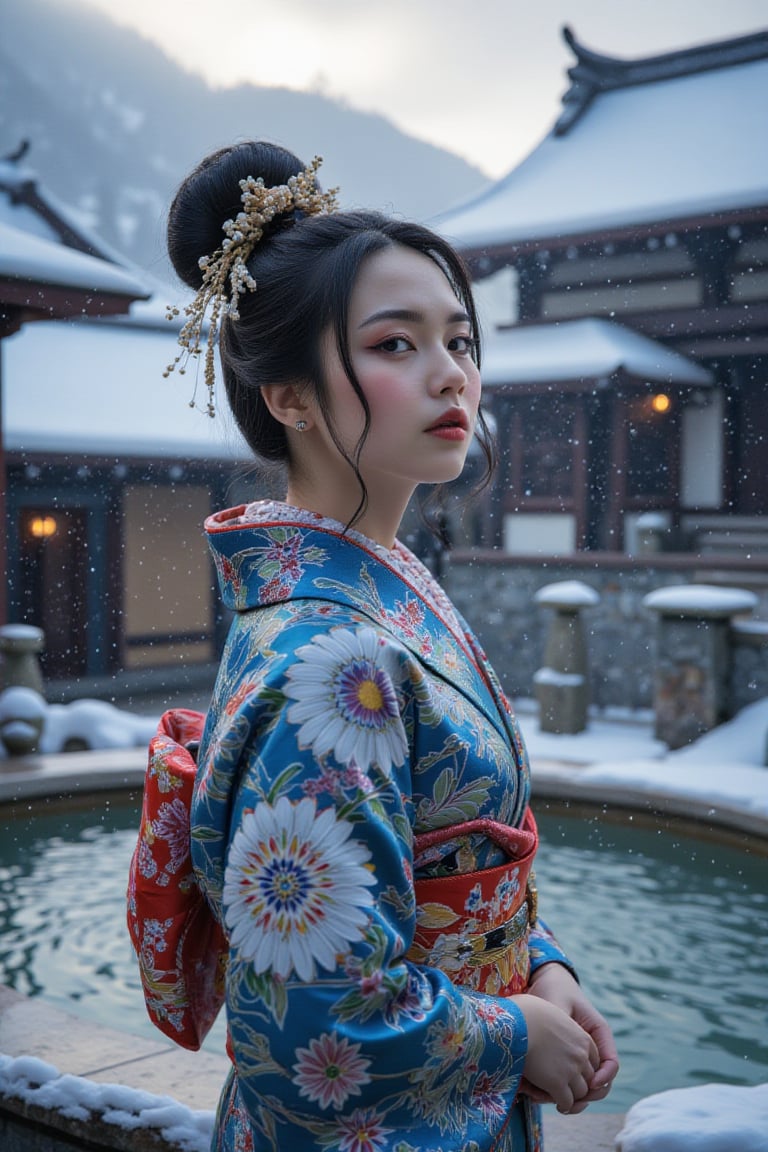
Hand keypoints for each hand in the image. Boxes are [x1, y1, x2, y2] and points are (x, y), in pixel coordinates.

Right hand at [509, 993, 599, 1114]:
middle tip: (566, 1087)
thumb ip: (559, 1024)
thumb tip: (547, 1019)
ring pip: (581, 1093)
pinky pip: (567, 1102)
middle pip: (589, 1078)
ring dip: (572, 1096)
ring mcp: (571, 1070)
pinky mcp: (557, 1084)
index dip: (583, 1068)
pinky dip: (563, 1105)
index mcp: (582, 1038)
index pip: (594, 1061)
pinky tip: (557, 1103)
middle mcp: (581, 1055)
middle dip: (578, 1084)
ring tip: (561, 1096)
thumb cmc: (526, 1012)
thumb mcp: (552, 1014)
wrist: (516, 1021)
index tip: (572, 1070)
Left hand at [526, 963, 618, 1112]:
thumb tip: (560, 1051)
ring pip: (583, 1087)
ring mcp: (581, 1056)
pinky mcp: (565, 1061)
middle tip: (567, 1105)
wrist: (544, 982)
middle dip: (585, 1096)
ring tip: (550, 1101)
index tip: (589, 1084)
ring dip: (569, 1098)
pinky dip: (556, 1090)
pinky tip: (538, 1092)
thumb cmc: (553, 990)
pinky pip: (567, 1081)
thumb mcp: (557, 1004)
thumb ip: (560, 1026)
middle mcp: (593, 1048)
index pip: (611, 1063)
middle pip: (600, 1082)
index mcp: (598, 1032)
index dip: (603, 1078)